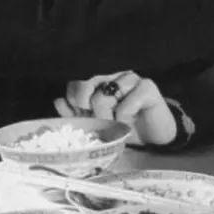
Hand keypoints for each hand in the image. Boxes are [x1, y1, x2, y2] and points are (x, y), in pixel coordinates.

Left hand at [55, 71, 177, 145]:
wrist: (155, 137)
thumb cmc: (126, 128)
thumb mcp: (97, 125)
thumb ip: (77, 114)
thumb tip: (58, 102)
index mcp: (100, 81)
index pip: (76, 83)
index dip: (73, 101)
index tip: (81, 116)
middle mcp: (113, 76)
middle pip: (86, 85)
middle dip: (87, 110)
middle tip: (96, 124)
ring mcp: (131, 79)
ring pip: (104, 96)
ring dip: (107, 120)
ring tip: (116, 127)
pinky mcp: (148, 87)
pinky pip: (126, 104)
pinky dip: (124, 119)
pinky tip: (130, 122)